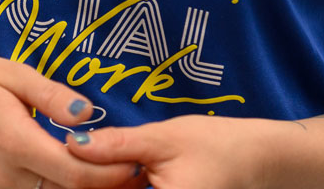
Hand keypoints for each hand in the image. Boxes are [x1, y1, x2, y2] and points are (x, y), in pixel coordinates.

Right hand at [0, 53, 146, 188]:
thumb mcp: (13, 73)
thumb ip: (53, 95)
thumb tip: (88, 114)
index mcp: (14, 142)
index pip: (74, 174)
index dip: (111, 175)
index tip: (135, 162)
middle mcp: (5, 175)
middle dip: (104, 187)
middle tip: (134, 174)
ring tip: (109, 177)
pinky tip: (72, 178)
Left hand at [66, 114, 289, 188]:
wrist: (259, 160)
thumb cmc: (217, 145)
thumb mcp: (163, 139)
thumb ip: (117, 146)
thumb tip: (72, 144)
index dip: (81, 186)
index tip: (64, 173)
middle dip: (90, 187)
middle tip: (74, 170)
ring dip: (104, 188)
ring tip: (96, 174)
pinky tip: (116, 179)